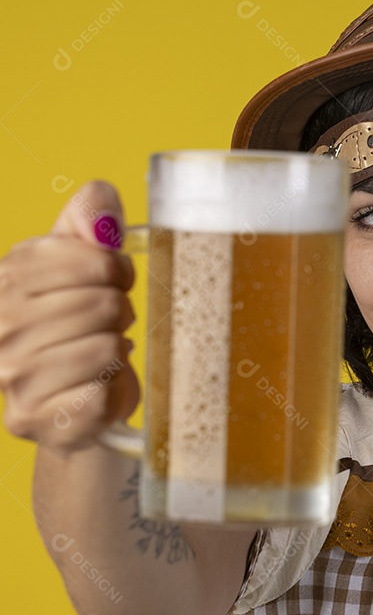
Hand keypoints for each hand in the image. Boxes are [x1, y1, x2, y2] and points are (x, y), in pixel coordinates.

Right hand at [0, 181, 138, 453]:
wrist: (77, 404)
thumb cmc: (82, 327)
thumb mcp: (82, 265)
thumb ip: (90, 220)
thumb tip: (100, 194)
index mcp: (6, 278)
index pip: (95, 260)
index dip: (118, 272)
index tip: (113, 283)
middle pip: (104, 305)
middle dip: (120, 314)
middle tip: (108, 327)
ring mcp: (10, 376)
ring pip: (106, 347)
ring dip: (117, 352)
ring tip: (101, 357)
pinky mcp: (31, 419)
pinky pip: (98, 395)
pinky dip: (111, 391)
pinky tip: (95, 389)